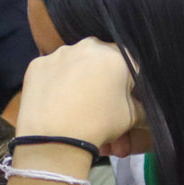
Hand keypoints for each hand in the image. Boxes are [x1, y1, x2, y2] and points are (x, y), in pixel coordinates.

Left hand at [15, 39, 146, 154]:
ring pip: (75, 63)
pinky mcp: (37, 64)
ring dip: (78, 78)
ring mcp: (60, 53)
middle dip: (101, 78)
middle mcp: (88, 46)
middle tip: (97, 102)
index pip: (129, 64)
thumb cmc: (99, 125)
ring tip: (75, 105)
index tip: (121, 98)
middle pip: (100, 60)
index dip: (128, 82)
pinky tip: (55, 101)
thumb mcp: (131, 118)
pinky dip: (55, 82)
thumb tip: (146, 107)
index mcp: (117, 56)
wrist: (54, 138)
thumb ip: (144, 107)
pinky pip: (52, 70)